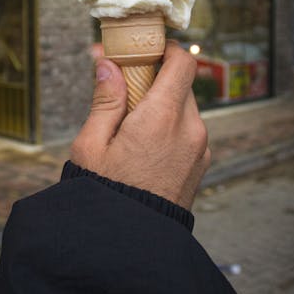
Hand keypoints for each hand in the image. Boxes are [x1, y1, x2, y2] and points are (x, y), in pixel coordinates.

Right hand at [70, 41, 210, 209]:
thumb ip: (106, 99)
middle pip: (182, 84)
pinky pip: (190, 132)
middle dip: (158, 80)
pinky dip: (173, 127)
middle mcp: (190, 129)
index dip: (167, 49)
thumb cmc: (104, 194)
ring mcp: (200, 149)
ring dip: (165, 105)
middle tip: (128, 87)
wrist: (129, 244)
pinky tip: (146, 146)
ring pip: (186, 109)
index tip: (148, 50)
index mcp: (162, 117)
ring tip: (133, 124)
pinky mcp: (201, 165)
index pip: (182, 62)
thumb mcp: (92, 144)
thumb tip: (108, 63)